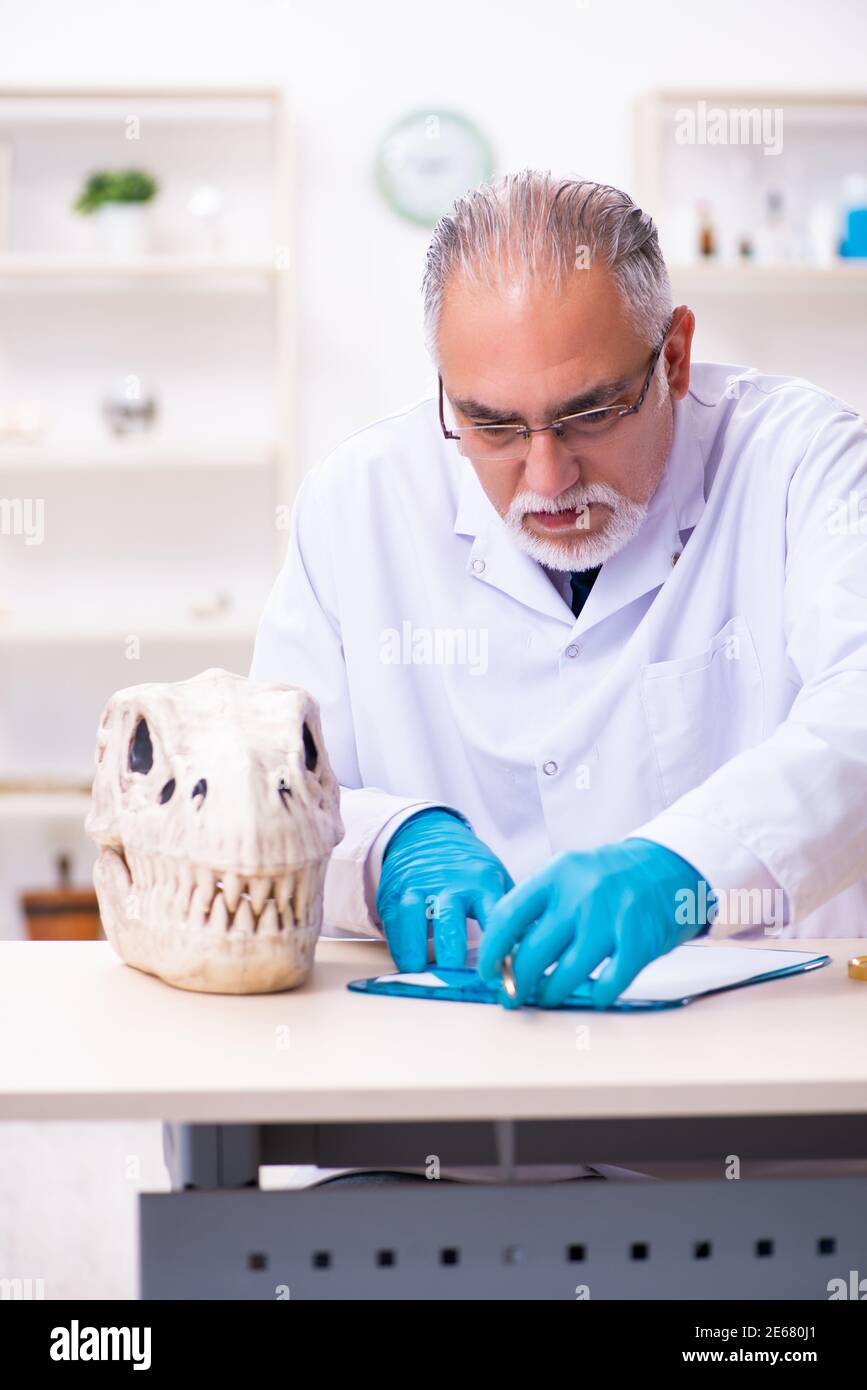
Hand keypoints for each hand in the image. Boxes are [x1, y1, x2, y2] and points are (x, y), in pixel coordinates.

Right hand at [376, 809, 513, 971]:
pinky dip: (400, 947)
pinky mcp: (393, 896)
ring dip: (419, 951)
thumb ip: (509, 912)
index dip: (497, 950)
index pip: (494, 919)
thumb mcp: (495, 878)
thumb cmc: (466, 867)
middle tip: (457, 981)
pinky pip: (394, 924)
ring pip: (415, 919)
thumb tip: (534, 952)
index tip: (501, 978)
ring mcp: (418, 889)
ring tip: (424, 975)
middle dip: (453, 953)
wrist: (424, 833)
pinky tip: (409, 966)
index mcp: (483, 883)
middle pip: (451, 921)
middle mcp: (449, 885)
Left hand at [477, 838, 712, 1008]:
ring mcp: (611, 917)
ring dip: (551, 993)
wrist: (669, 863)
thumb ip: (540, 907)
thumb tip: (507, 952)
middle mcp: (581, 894)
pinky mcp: (639, 940)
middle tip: (513, 996)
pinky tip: (593, 994)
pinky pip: (608, 982)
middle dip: (518, 983)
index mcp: (556, 874)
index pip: (507, 916)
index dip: (491, 951)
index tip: (489, 971)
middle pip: (533, 952)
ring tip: (547, 997)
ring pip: (566, 973)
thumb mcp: (570, 875)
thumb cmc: (611, 876)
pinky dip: (597, 995)